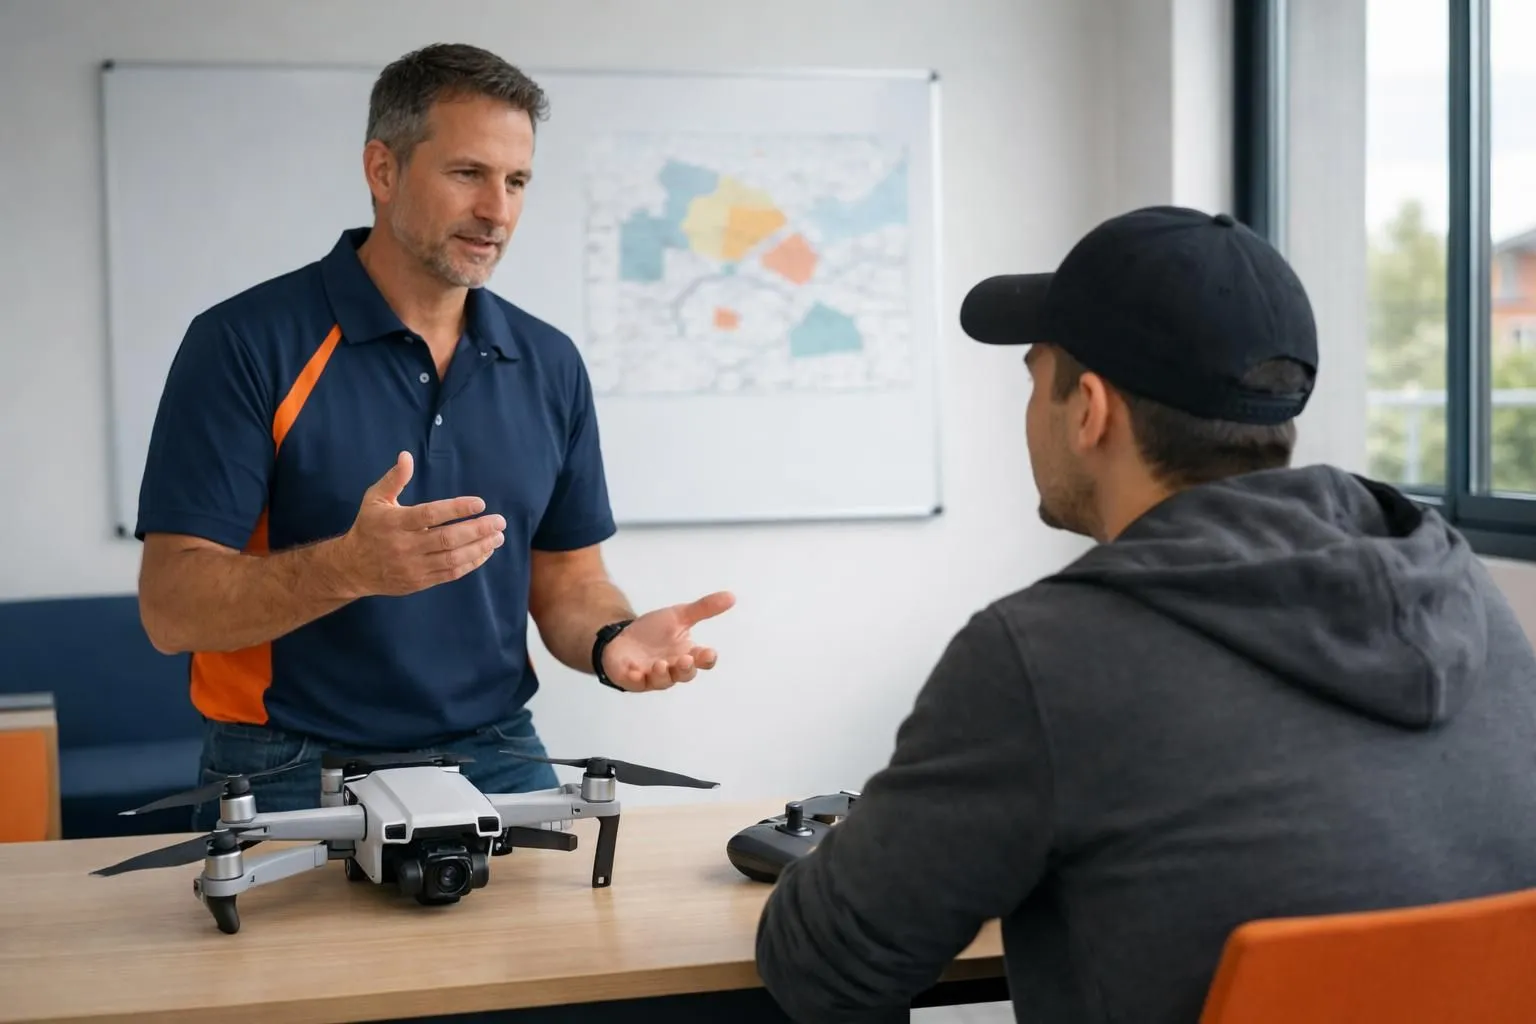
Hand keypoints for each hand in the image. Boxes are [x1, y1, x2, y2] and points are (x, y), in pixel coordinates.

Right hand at [334, 451, 504, 596]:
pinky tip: (485, 551)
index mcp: (395, 522)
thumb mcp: (375, 499)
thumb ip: (394, 479)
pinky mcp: (420, 581)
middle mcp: (405, 546)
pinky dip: (471, 563)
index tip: (480, 503)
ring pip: (453, 559)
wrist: (352, 567)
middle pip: (447, 539)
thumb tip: (406, 456)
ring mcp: (413, 566)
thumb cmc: (368, 527)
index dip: (457, 509)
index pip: (431, 514)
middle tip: (500, 521)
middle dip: (477, 530)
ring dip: (479, 548)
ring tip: (498, 536)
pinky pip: (450, 574)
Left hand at [602, 591, 735, 690]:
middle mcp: (673, 669)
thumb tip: (731, 596)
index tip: (708, 652)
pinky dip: (636, 678)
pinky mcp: (632, 678)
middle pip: (685, 675)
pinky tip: (635, 672)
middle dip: (686, 669)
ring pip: (662, 681)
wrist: (623, 637)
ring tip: (660, 664)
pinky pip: (635, 682)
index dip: (706, 659)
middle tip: (685, 660)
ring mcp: (652, 676)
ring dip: (663, 674)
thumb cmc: (654, 631)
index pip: (703, 661)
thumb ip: (704, 608)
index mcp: (687, 654)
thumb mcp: (679, 615)